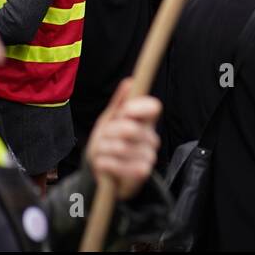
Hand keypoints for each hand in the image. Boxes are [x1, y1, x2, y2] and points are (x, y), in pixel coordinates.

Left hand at [86, 79, 160, 199]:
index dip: (138, 107)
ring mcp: (149, 155)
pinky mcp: (143, 172)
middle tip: (103, 138)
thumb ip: (119, 102)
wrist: (102, 173)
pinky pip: (121, 165)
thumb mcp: (109, 121)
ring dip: (103, 150)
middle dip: (109, 133)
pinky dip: (106, 164)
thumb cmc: (107, 143)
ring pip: (122, 147)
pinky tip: (104, 164)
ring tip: (101, 153)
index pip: (153, 107)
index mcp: (145, 121)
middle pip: (130, 128)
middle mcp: (151, 137)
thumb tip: (129, 81)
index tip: (125, 111)